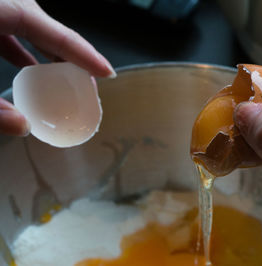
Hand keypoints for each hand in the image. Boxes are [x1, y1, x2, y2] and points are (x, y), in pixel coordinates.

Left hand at [0, 0, 115, 135]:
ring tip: (68, 81)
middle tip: (90, 85)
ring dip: (54, 56)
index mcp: (7, 9)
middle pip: (53, 33)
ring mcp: (0, 8)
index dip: (88, 56)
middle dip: (76, 59)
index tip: (109, 73)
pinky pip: (17, 31)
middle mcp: (9, 5)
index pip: (59, 34)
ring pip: (36, 31)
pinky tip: (32, 69)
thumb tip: (22, 127)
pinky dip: (28, 51)